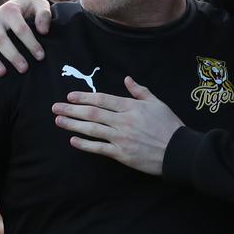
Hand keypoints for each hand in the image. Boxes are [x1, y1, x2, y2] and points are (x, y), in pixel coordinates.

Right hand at [0, 0, 51, 76]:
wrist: (13, 8)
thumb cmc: (29, 11)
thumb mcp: (39, 6)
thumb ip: (44, 14)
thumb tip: (43, 31)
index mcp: (10, 11)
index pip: (20, 29)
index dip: (31, 43)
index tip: (41, 56)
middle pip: (0, 39)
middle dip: (12, 55)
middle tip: (24, 69)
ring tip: (3, 73)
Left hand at [52, 77, 183, 174]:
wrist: (178, 150)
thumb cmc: (169, 126)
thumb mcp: (157, 103)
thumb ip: (140, 91)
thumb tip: (127, 79)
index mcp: (131, 107)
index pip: (102, 99)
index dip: (84, 97)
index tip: (70, 96)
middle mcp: (123, 121)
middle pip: (92, 113)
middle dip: (71, 109)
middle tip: (55, 107)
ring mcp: (121, 138)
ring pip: (92, 129)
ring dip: (73, 124)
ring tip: (58, 120)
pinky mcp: (122, 154)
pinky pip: (99, 148)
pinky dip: (85, 144)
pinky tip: (73, 140)